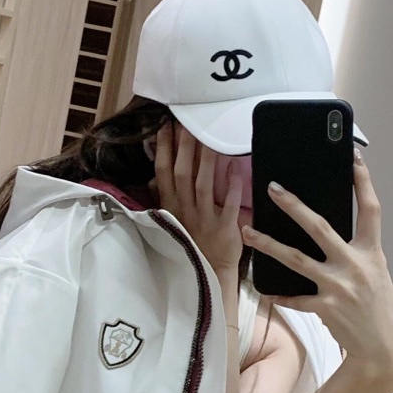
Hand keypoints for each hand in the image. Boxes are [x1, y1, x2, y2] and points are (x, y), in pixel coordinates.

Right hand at [153, 120, 242, 282]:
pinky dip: (230, 186)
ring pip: (202, 185)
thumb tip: (159, 160)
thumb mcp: (173, 214)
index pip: (163, 171)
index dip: (164, 148)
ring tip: (210, 138)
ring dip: (205, 161)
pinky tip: (234, 167)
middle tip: (189, 123)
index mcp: (171, 204)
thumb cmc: (193, 237)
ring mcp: (203, 219)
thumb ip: (168, 190)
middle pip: (182, 173)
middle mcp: (184, 209)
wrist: (211, 270)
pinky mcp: (223, 229)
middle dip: (184, 147)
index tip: (166, 125)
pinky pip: (227, 205)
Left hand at [242, 154, 392, 384]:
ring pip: (295, 259)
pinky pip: (294, 298)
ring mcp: (338, 287)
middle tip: (273, 189)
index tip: (354, 158)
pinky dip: (279, 294)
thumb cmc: (378, 307)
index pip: (370, 210)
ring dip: (267, 245)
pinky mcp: (324, 308)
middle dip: (294, 206)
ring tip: (246, 233)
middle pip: (320, 227)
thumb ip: (356, 252)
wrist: (383, 348)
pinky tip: (263, 290)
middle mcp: (354, 265)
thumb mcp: (375, 273)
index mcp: (371, 253)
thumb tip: (328, 232)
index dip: (363, 182)